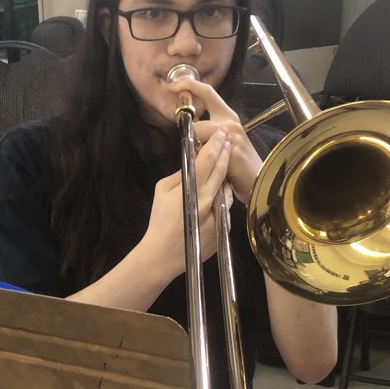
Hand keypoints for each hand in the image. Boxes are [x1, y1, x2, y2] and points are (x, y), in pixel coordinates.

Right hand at [141, 127, 232, 280]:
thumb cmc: (160, 221)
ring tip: (224, 165)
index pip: (208, 160)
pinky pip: (226, 206)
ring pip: (227, 189)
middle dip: (226, 153)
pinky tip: (218, 193)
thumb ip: (180, 174)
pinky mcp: (224, 227)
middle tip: (230, 139)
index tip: (222, 133)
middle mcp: (208, 200)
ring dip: (225, 176)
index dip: (217, 144)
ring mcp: (218, 215)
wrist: (163, 255)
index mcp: (191, 189)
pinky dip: (222, 198)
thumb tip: (194, 159)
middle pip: (222, 171)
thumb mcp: (162, 191)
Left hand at [164, 77, 262, 206]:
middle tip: (196, 155)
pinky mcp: (232, 152)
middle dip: (191, 142)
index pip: (207, 92)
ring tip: (210, 166)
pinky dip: (205, 165)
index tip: (172, 86)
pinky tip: (217, 172)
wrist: (258, 181)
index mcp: (227, 116)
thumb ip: (207, 132)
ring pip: (200, 140)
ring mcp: (232, 136)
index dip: (189, 85)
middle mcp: (230, 122)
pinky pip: (207, 156)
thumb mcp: (223, 141)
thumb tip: (188, 128)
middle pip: (196, 125)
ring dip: (198, 155)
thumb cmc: (238, 164)